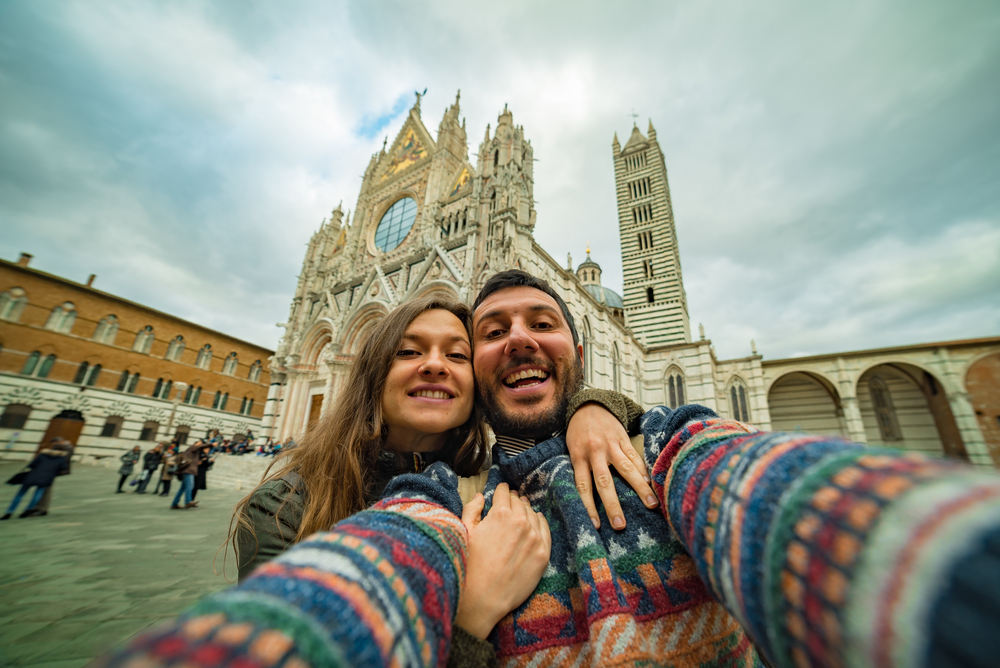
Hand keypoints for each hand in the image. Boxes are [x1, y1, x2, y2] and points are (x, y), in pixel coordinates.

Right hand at [455, 484, 550, 638]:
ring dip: (526, 510)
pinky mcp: (543, 554)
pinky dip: (540, 522)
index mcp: (500, 514)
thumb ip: (472, 509)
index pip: (504, 494)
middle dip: (513, 500)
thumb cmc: (469, 566)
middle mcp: (520, 522)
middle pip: (519, 503)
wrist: (483, 598)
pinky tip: (537, 519)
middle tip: (511, 499)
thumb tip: (481, 496)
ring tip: (523, 508)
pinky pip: (545, 530)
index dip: (501, 491)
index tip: (501, 490)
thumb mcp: (464, 533)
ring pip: (533, 515)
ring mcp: (534, 538)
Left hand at [566, 402, 657, 529]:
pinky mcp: (623, 439)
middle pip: (604, 482)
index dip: (589, 507)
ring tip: (651, 505)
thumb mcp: (573, 451)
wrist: (589, 405)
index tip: (596, 526)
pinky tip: (651, 484)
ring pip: (626, 469)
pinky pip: (634, 456)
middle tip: (620, 525)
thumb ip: (581, 471)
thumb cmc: (579, 435)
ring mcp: (610, 445)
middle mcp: (595, 452)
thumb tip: (590, 500)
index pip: (583, 487)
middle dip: (612, 505)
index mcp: (579, 457)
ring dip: (639, 489)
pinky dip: (643, 471)